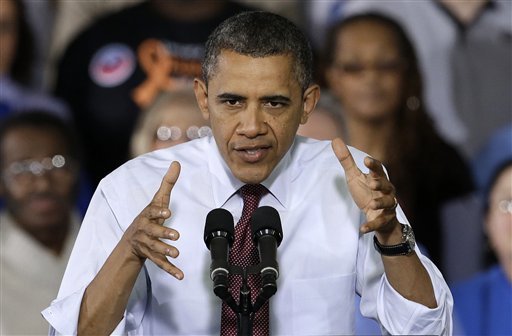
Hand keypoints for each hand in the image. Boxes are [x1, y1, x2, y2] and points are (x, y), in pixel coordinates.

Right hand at [122, 161, 183, 279]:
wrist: (131, 240)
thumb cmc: (149, 217)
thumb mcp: (157, 200)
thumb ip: (167, 183)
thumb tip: (176, 163)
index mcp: (146, 216)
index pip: (152, 213)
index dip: (159, 212)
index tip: (168, 212)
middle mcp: (145, 231)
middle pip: (153, 233)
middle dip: (163, 234)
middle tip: (175, 236)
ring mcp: (147, 245)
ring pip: (155, 249)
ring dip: (165, 251)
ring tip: (176, 253)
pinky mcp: (152, 257)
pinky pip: (160, 264)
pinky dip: (170, 270)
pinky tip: (180, 275)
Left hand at [332, 138, 399, 238]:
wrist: (377, 215)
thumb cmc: (366, 192)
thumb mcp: (354, 177)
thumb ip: (346, 160)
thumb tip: (335, 140)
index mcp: (378, 178)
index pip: (379, 169)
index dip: (373, 165)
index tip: (366, 160)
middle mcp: (386, 191)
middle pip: (387, 185)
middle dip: (380, 184)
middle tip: (372, 183)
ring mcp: (387, 206)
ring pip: (388, 203)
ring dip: (380, 203)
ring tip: (372, 205)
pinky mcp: (384, 219)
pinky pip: (379, 223)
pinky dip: (371, 225)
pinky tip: (363, 228)